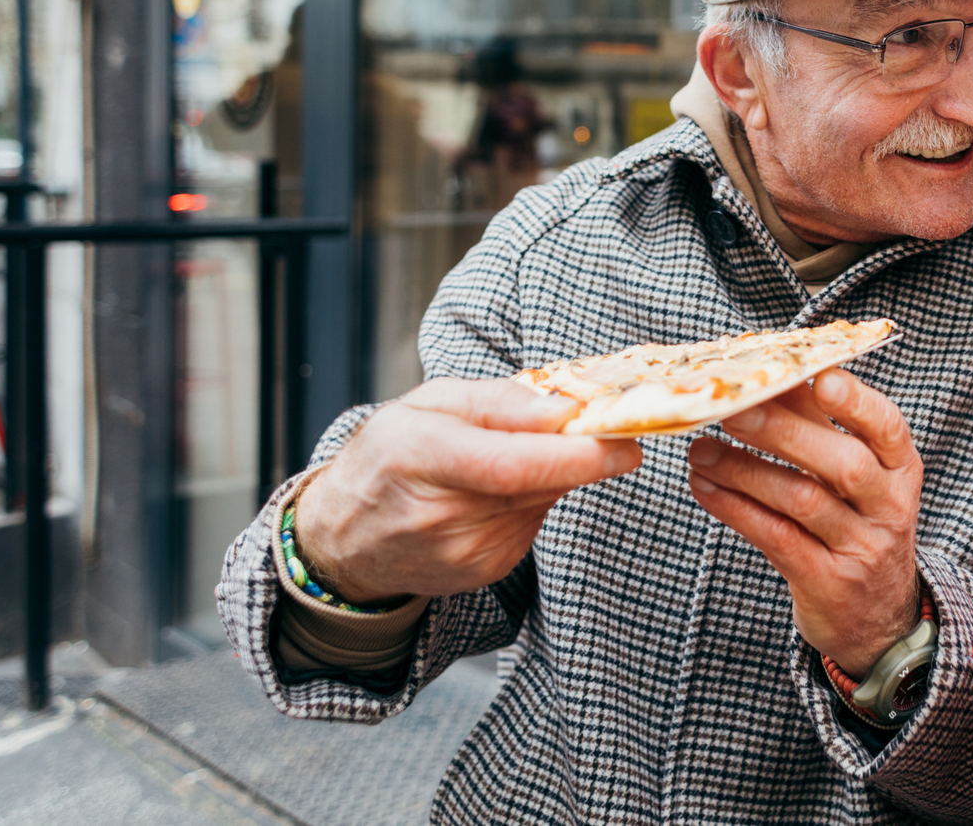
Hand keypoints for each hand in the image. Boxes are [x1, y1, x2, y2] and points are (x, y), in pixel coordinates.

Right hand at [292, 378, 642, 603]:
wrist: (346, 535)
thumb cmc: (388, 456)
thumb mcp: (428, 403)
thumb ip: (498, 401)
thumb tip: (564, 409)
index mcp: (419, 456)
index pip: (512, 464)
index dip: (576, 455)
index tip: (626, 441)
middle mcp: (441, 514)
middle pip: (539, 482)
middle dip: (579, 452)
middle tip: (595, 423)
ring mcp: (464, 552)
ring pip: (544, 500)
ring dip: (548, 474)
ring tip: (506, 457)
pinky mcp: (485, 571)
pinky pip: (534, 522)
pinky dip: (532, 499)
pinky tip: (496, 491)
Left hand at [686, 368, 920, 676]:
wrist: (878, 617)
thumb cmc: (856, 526)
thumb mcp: (856, 478)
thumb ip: (820, 425)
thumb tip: (773, 371)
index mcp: (900, 468)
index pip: (887, 426)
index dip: (857, 401)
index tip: (819, 377)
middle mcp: (890, 506)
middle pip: (843, 463)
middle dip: (783, 432)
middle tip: (731, 410)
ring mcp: (862, 548)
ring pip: (803, 500)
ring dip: (744, 470)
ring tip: (700, 452)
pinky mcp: (828, 582)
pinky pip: (777, 538)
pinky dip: (736, 509)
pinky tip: (705, 489)